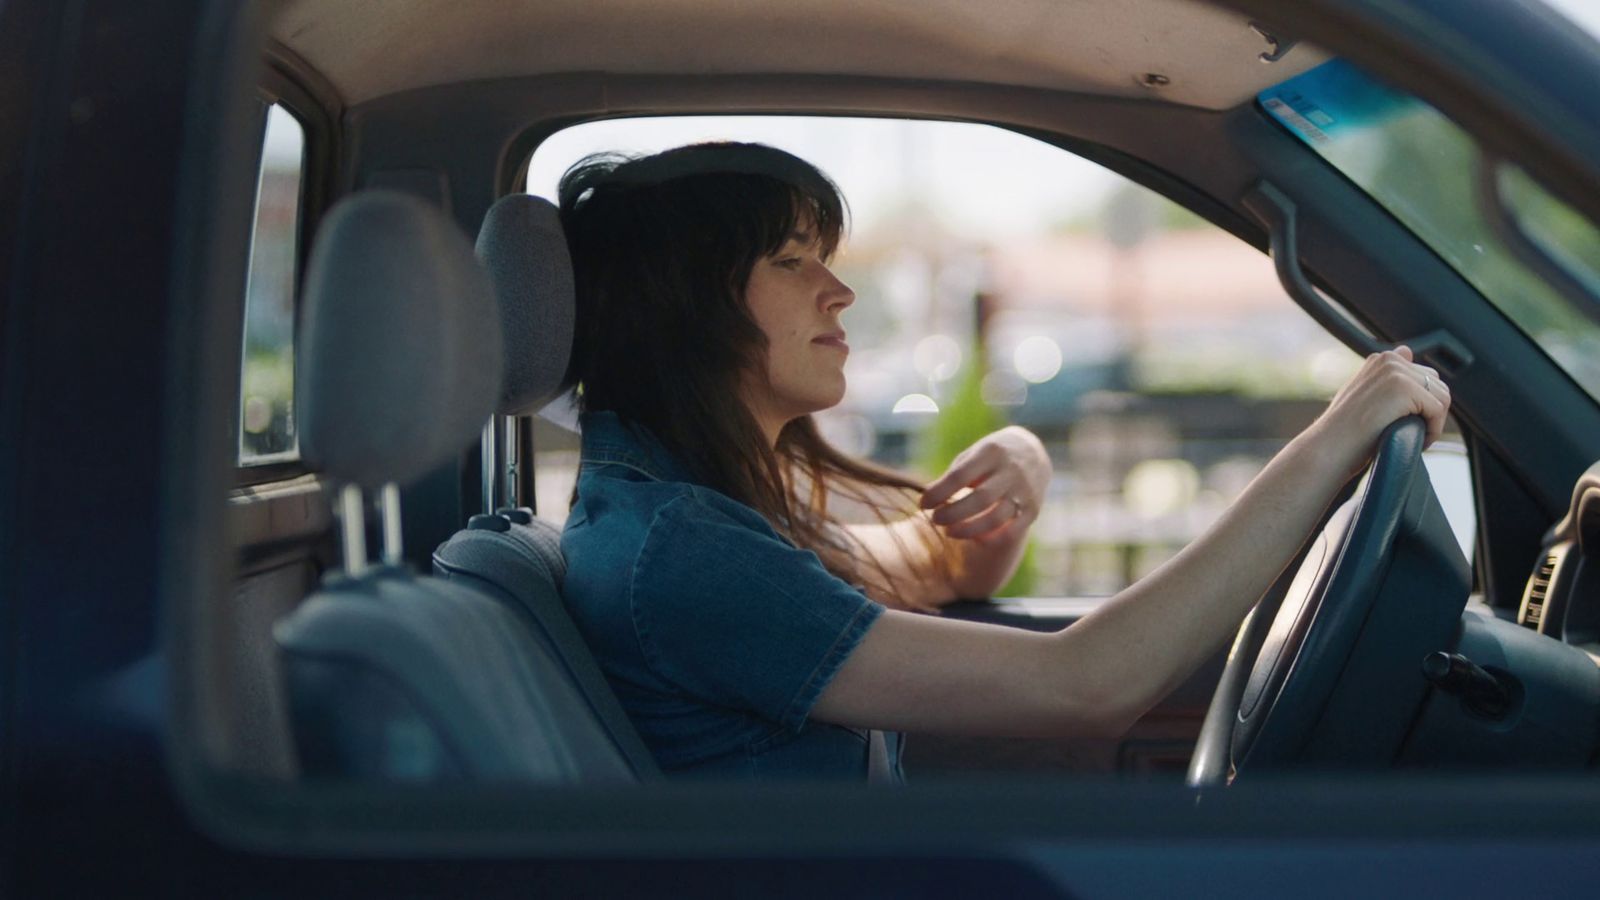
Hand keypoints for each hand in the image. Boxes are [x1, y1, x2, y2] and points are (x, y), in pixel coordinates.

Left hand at [919, 426, 1050, 542]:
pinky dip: (989, 539)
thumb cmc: (990, 457)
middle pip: (979, 499)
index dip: (939, 492)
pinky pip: (1010, 532)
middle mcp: (1011, 471)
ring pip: (995, 519)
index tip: (923, 503)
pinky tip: (973, 538)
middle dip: (953, 513)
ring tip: (949, 531)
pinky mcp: (1033, 510)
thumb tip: (927, 497)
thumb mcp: (972, 456)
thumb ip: (952, 476)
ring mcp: (1025, 492)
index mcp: (991, 452)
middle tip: (935, 519)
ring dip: (968, 530)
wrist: (1032, 453)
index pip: (960, 476)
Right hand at [1312, 345, 1451, 475]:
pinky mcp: (1404, 388)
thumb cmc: (1344, 431)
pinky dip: (1432, 431)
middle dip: (1430, 412)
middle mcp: (1389, 359)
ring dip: (1433, 423)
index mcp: (1382, 359)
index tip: (1403, 423)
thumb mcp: (1364, 393)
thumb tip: (1406, 350)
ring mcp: (1396, 372)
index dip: (1420, 405)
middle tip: (1409, 434)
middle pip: (1437, 386)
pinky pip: (1438, 411)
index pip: (1424, 377)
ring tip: (1412, 439)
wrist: (1328, 448)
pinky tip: (1414, 442)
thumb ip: (1385, 375)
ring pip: (1442, 397)